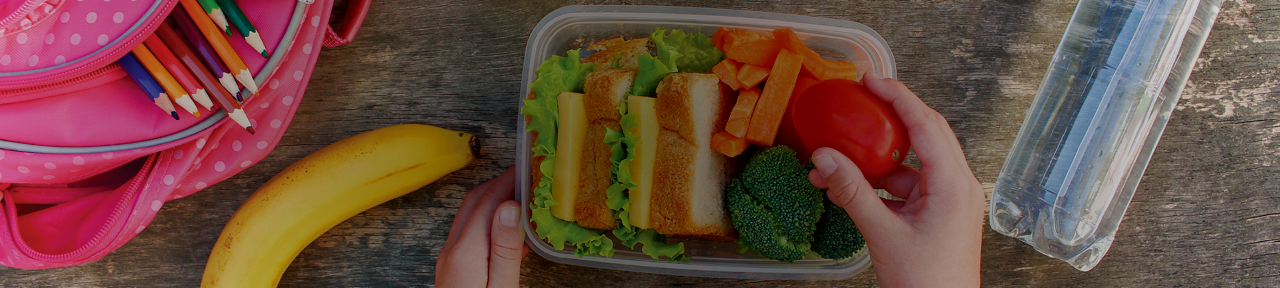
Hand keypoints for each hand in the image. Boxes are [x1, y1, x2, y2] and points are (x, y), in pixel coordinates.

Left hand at [436, 166, 527, 286]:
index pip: (487, 202)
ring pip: (470, 216)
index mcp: (465, 252)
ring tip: (520, 200)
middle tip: (525, 180)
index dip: (507, 181)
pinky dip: (489, 221)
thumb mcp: (501, 285)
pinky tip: (508, 230)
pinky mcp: (453, 267)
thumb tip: (510, 208)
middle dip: (499, 185)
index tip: (525, 169)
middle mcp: (452, 250)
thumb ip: (505, 248)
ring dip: (493, 202)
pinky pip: (470, 234)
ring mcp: (450, 258)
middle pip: (474, 203)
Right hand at [808, 72, 984, 286]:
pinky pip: (910, 186)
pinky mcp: (940, 215)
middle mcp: (959, 187)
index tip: (872, 80)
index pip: (926, 125)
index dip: (898, 97)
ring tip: (839, 162)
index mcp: (954, 185)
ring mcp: (951, 201)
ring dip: (877, 160)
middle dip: (891, 116)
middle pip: (926, 134)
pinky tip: (851, 189)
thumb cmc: (927, 283)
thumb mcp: (882, 233)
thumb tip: (826, 158)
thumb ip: (852, 191)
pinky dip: (882, 184)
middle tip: (864, 97)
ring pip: (913, 163)